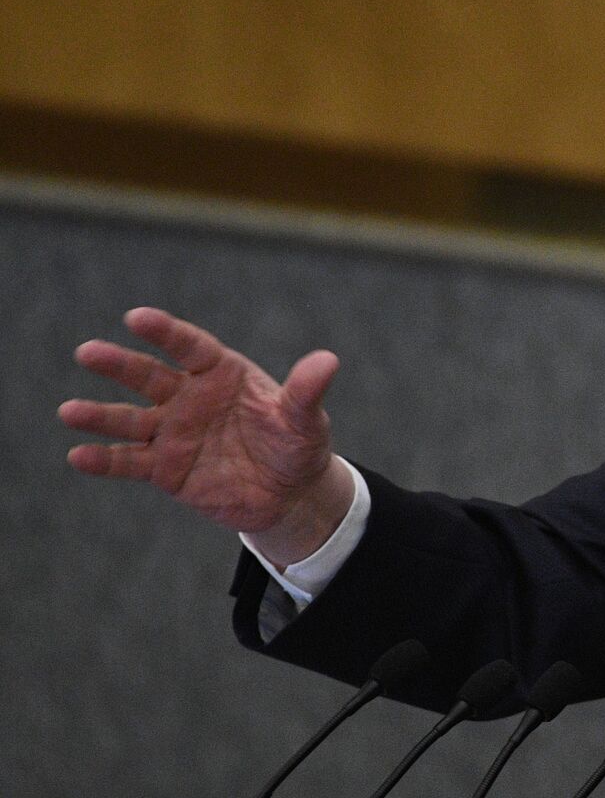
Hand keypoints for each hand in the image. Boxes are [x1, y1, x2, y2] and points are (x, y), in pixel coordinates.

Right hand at [59, 307, 353, 565]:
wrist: (288, 493)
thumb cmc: (297, 444)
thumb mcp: (306, 419)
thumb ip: (307, 392)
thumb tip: (328, 361)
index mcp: (222, 373)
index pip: (190, 347)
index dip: (165, 332)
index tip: (136, 317)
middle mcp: (189, 397)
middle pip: (149, 376)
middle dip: (119, 364)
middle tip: (88, 351)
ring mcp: (172, 432)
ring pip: (129, 420)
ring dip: (98, 416)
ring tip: (69, 412)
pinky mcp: (164, 468)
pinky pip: (129, 461)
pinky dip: (104, 460)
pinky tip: (78, 456)